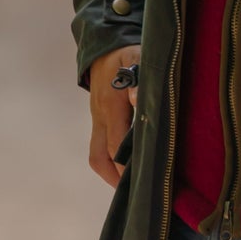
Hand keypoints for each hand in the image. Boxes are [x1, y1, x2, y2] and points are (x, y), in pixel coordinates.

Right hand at [87, 46, 136, 187]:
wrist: (105, 45)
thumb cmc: (127, 53)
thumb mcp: (136, 59)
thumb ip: (139, 80)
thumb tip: (137, 100)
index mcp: (110, 105)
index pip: (116, 145)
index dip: (127, 166)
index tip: (143, 181)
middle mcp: (100, 117)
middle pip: (100, 158)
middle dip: (118, 178)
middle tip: (138, 193)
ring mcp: (97, 119)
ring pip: (97, 156)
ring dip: (111, 174)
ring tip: (130, 188)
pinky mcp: (98, 120)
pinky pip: (100, 147)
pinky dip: (111, 162)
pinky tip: (128, 169)